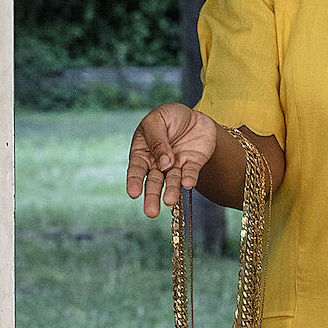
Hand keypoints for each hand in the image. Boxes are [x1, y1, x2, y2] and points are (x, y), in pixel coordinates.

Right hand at [126, 103, 217, 217]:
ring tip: (169, 200)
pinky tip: (188, 184)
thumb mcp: (157, 120)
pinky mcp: (192, 164)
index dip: (134, 181)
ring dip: (171, 191)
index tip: (133, 193)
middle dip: (152, 196)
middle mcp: (157, 164)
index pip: (136, 169)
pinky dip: (189, 179)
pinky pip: (190, 173)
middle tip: (151, 212)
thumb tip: (162, 163)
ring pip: (172, 181)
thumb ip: (156, 140)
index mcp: (142, 152)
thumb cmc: (169, 117)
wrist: (194, 115)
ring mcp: (175, 166)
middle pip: (153, 181)